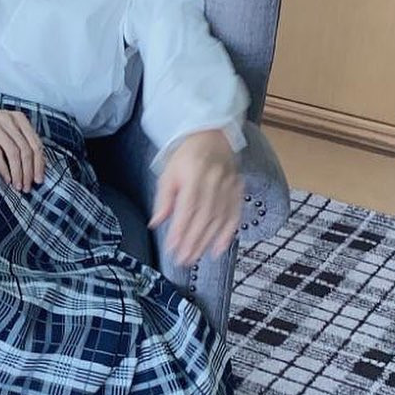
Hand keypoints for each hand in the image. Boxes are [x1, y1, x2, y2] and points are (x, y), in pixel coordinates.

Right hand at [0, 107, 45, 191]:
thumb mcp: (8, 127)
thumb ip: (21, 140)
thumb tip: (36, 167)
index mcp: (19, 118)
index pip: (36, 143)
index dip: (39, 164)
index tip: (39, 180)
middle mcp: (8, 119)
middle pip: (25, 149)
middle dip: (28, 171)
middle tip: (28, 187)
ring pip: (13, 152)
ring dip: (17, 172)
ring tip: (18, 186)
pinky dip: (3, 168)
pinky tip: (6, 179)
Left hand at [149, 129, 242, 264]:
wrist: (211, 136)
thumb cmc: (186, 156)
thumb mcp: (168, 173)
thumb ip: (163, 200)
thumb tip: (156, 223)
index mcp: (194, 176)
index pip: (187, 208)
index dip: (180, 230)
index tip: (172, 247)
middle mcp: (213, 182)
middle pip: (203, 217)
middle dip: (192, 241)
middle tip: (183, 259)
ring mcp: (228, 186)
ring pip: (218, 219)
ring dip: (206, 242)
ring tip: (195, 257)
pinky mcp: (237, 190)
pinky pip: (235, 215)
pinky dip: (228, 234)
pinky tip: (219, 249)